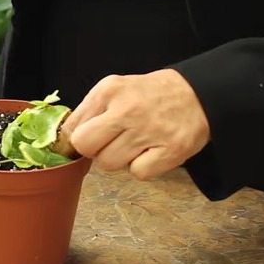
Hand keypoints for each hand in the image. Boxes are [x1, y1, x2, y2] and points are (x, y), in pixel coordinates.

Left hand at [60, 69, 210, 179]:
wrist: (199, 94)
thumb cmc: (150, 96)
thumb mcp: (115, 89)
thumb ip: (89, 112)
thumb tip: (63, 140)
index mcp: (109, 91)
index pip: (72, 128)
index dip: (77, 139)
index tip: (87, 141)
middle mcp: (127, 109)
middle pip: (85, 146)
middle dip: (93, 150)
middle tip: (110, 143)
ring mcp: (149, 130)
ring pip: (108, 164)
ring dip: (119, 160)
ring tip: (135, 144)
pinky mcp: (170, 150)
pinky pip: (137, 173)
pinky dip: (142, 168)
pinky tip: (151, 152)